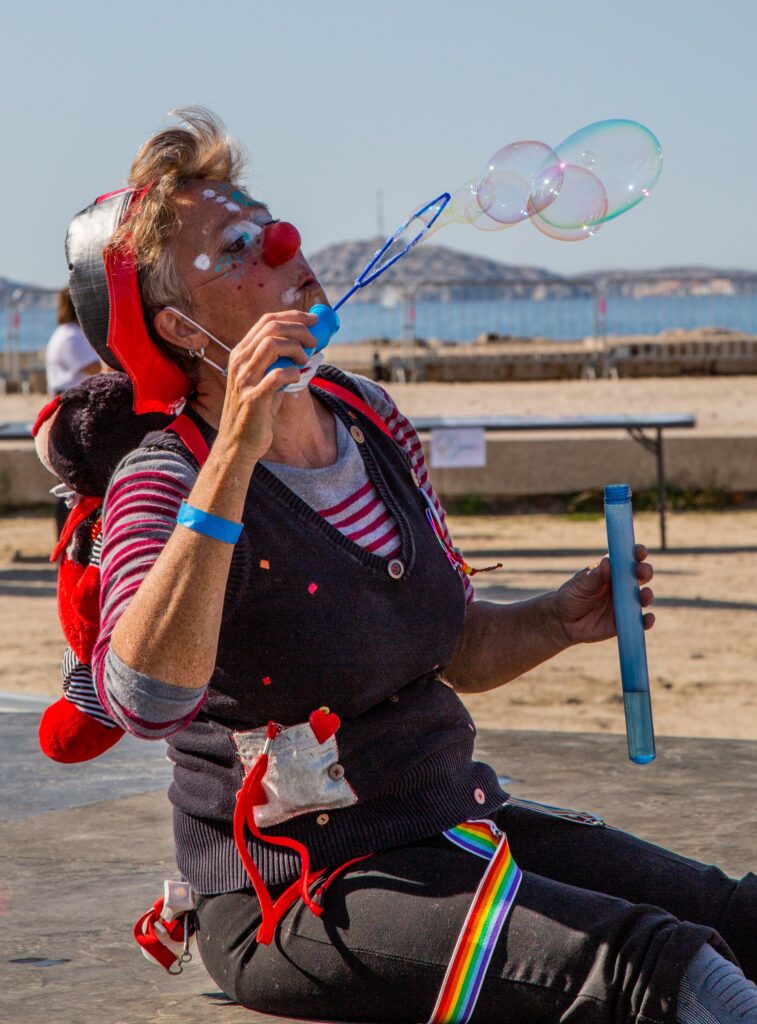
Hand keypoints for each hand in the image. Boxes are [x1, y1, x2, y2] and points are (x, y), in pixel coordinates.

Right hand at [217, 310, 316, 460]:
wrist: (239, 443)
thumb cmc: (257, 411)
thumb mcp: (266, 381)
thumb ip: (281, 362)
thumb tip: (309, 347)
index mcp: (241, 353)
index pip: (267, 321)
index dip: (293, 317)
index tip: (314, 320)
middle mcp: (239, 361)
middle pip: (271, 328)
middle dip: (300, 329)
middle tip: (315, 340)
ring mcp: (244, 378)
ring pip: (272, 344)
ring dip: (296, 348)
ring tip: (305, 360)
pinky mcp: (253, 397)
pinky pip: (278, 375)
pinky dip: (293, 372)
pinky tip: (297, 378)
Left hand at [550, 544, 654, 646]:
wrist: (563, 622)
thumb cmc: (571, 596)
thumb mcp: (580, 584)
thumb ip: (595, 576)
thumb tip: (608, 561)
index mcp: (612, 571)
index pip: (628, 558)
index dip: (637, 553)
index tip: (640, 551)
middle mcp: (622, 585)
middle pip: (641, 575)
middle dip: (645, 571)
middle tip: (642, 572)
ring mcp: (625, 603)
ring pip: (643, 597)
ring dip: (647, 595)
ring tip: (644, 595)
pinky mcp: (625, 621)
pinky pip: (640, 621)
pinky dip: (647, 620)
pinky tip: (648, 619)